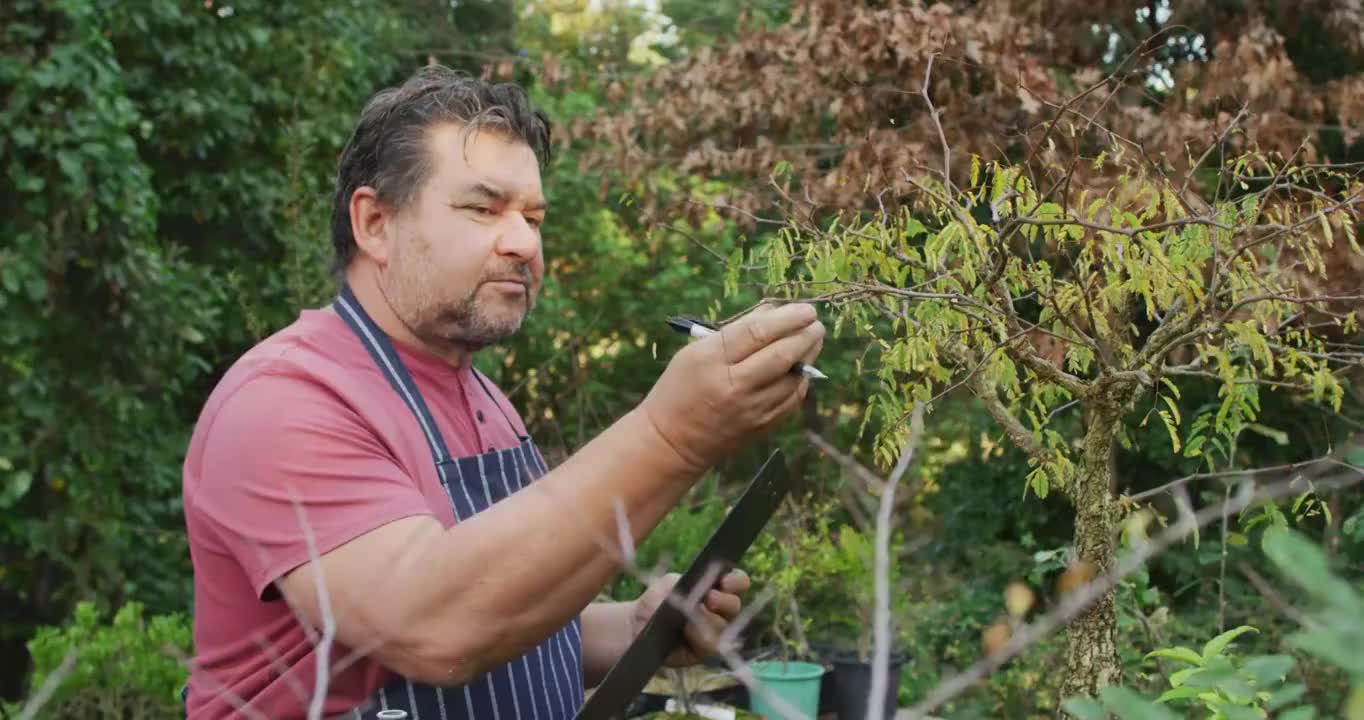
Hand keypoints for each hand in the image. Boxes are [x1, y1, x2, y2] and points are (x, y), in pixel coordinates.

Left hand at [631, 569, 751, 666]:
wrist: (637, 625)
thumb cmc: (656, 600)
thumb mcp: (670, 583)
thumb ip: (690, 582)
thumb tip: (708, 591)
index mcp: (716, 589)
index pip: (737, 583)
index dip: (737, 581)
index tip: (725, 581)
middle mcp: (720, 611)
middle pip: (735, 606)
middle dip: (725, 601)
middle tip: (709, 599)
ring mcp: (714, 632)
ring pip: (725, 627)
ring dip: (711, 620)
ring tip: (691, 618)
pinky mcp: (704, 652)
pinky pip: (712, 646)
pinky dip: (701, 638)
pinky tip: (688, 632)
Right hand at [641, 303, 824, 472]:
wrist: (672, 440)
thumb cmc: (680, 388)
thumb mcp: (695, 352)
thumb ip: (734, 331)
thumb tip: (774, 312)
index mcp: (712, 360)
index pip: (757, 332)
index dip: (787, 317)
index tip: (805, 309)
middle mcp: (734, 385)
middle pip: (781, 354)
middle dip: (805, 334)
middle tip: (816, 322)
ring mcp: (751, 409)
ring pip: (793, 378)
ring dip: (809, 356)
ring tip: (813, 340)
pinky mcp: (762, 427)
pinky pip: (792, 400)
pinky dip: (801, 381)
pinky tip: (802, 368)